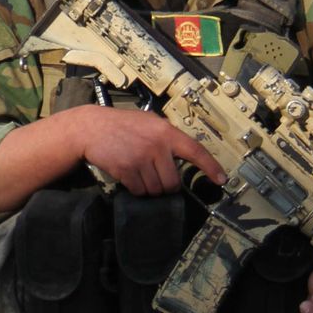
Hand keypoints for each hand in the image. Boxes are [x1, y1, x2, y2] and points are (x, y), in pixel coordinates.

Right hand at [70, 107, 224, 195]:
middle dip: (166, 186)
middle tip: (156, 178)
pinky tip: (129, 177)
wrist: (91, 128)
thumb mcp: (149, 122)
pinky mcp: (126, 169)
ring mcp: (141, 158)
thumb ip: (167, 136)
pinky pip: (139, 191)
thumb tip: (185, 154)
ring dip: (150, 189)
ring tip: (140, 175)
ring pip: (156, 189)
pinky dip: (136, 189)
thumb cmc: (122, 124)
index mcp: (166, 132)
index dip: (211, 167)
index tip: (221, 180)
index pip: (195, 151)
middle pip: (173, 182)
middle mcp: (157, 146)